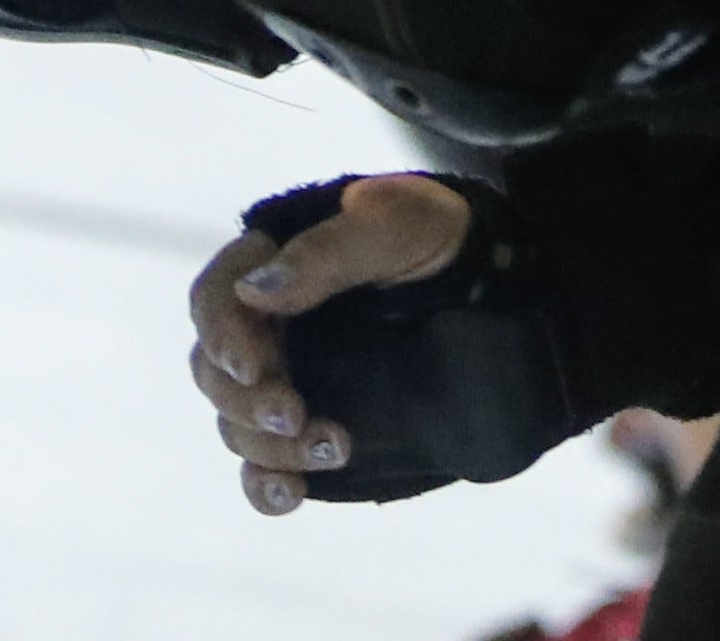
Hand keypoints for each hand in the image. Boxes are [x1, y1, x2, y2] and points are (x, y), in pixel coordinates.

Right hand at [188, 175, 470, 516]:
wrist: (504, 293)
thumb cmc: (442, 238)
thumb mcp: (398, 226)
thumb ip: (328, 253)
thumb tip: (256, 291)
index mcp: (276, 265)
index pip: (215, 299)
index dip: (222, 334)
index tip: (253, 366)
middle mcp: (270, 329)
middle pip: (215, 372)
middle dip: (248, 400)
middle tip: (295, 413)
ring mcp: (289, 382)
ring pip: (238, 424)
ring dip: (271, 445)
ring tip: (337, 443)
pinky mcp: (310, 431)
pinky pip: (262, 468)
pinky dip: (265, 487)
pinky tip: (292, 492)